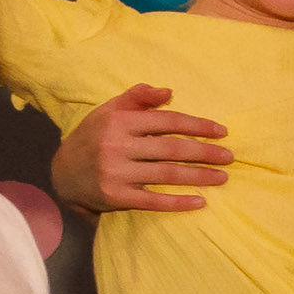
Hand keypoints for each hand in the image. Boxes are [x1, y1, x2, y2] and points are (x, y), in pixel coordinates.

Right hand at [52, 84, 231, 213]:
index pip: (167, 121)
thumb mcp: (109, 111)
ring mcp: (115, 172)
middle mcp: (116, 145)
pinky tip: (200, 202)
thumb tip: (169, 91)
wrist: (63, 173)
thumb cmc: (94, 137)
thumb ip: (137, 97)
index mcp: (119, 121)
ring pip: (166, 174)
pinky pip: (152, 200)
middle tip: (230, 157)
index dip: (197, 126)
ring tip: (223, 177)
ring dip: (199, 176)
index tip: (222, 132)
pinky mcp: (115, 196)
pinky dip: (178, 202)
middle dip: (205, 153)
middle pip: (171, 149)